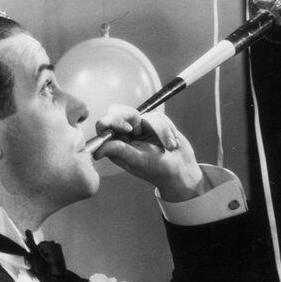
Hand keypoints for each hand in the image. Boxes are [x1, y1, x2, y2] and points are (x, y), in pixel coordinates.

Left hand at [91, 104, 206, 200]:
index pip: (104, 124)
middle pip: (119, 111)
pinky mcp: (156, 124)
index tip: (128, 128)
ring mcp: (141, 128)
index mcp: (116, 145)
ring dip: (159, 130)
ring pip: (144, 114)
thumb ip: (118, 151)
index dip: (113, 121)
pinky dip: (167, 129)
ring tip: (168, 146)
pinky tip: (171, 143)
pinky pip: (159, 116)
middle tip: (140, 129)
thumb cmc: (159, 170)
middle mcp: (126, 135)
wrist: (183, 170)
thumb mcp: (137, 161)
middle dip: (132, 118)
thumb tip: (96, 152)